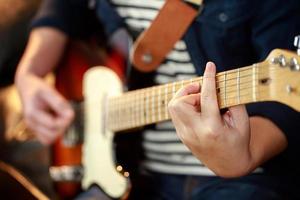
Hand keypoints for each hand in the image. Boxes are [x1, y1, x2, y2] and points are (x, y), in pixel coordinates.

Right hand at [16, 74, 73, 144]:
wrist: (27, 87)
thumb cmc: (39, 89)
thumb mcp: (49, 90)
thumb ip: (60, 103)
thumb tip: (70, 115)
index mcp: (32, 113)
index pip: (53, 125)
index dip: (65, 120)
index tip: (69, 111)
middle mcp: (30, 123)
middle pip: (52, 135)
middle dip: (63, 126)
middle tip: (65, 114)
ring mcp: (32, 128)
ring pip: (50, 139)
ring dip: (59, 130)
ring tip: (60, 118)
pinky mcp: (35, 130)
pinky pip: (47, 139)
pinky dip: (55, 133)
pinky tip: (56, 121)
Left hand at [168, 62, 251, 176]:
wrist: (229, 166)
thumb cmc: (238, 142)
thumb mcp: (242, 122)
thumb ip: (233, 101)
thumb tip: (220, 84)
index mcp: (212, 129)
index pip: (207, 97)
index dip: (208, 78)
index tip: (210, 65)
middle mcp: (194, 132)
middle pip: (178, 102)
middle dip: (189, 91)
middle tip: (203, 92)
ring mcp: (185, 135)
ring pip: (173, 107)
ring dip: (185, 98)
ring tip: (201, 100)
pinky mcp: (181, 136)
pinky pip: (176, 114)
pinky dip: (185, 106)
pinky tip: (197, 109)